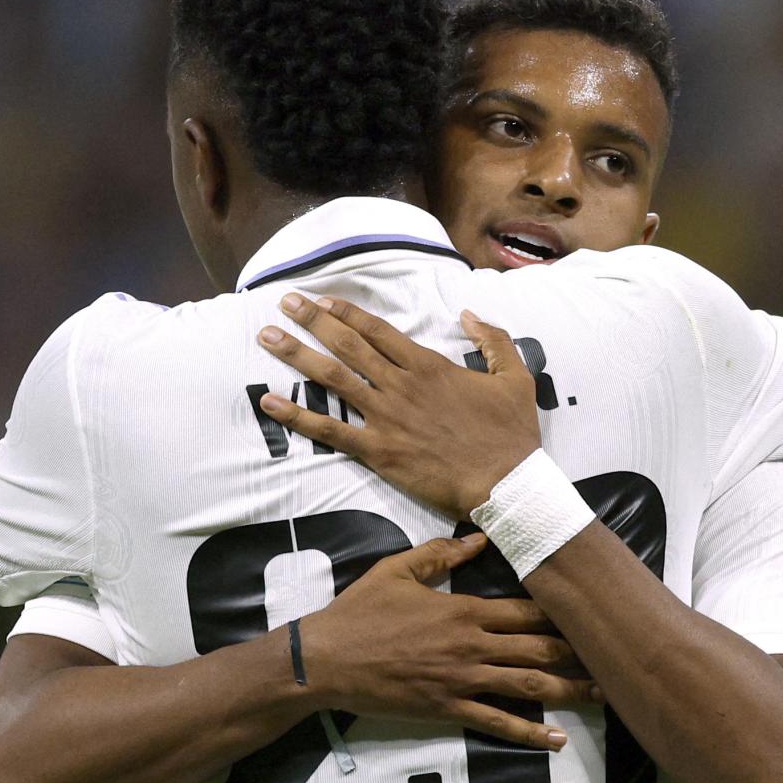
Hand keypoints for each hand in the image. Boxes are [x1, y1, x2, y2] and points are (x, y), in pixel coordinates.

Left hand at [258, 293, 540, 519]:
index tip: (322, 299)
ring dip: (297, 355)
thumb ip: (493, 340)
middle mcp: (401, 385)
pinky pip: (330, 431)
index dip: (347, 312)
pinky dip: (298, 417)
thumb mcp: (516, 377)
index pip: (378, 331)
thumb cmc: (512, 433)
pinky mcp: (378, 451)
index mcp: (429, 366)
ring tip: (266, 337)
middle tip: (284, 303)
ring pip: (332, 379)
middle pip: (347, 345)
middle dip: (312, 320)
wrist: (506, 483)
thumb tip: (468, 314)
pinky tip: (269, 402)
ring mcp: (386, 417)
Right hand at [301, 533, 598, 750]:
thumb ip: (440, 552)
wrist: (326, 659)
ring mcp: (462, 680)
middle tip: (615, 656)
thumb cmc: (360, 612)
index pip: (526, 611)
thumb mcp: (397, 570)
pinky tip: (556, 740)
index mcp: (464, 610)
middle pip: (538, 649)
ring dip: (569, 691)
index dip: (563, 612)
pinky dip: (529, 733)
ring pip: (528, 686)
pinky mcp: (448, 709)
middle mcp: (471, 646)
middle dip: (579, 652)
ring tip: (603, 695)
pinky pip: (496, 723)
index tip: (592, 612)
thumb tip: (479, 536)